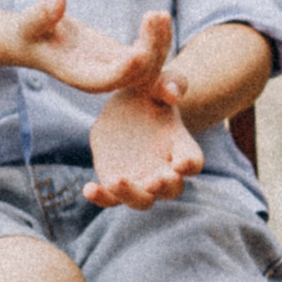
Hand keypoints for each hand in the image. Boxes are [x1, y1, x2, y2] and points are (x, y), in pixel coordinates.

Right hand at [20, 0, 176, 100]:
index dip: (122, 70)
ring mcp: (113, 69)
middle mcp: (99, 78)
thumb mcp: (30, 22)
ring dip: (158, 43)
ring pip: (146, 67)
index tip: (138, 52)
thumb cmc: (30, 31)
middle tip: (155, 17)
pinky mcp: (120, 57)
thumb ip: (43, 15)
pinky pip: (146, 54)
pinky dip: (155, 38)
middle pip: (133, 76)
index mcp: (77, 75)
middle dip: (149, 50)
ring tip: (161, 14)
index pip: (104, 80)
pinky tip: (160, 15)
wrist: (35, 39)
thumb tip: (57, 1)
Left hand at [86, 83, 203, 208]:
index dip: (190, 165)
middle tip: (152, 180)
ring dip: (132, 195)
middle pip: (172, 190)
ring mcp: (140, 180)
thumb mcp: (159, 80)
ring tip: (116, 180)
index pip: (193, 162)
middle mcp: (164, 169)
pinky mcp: (115, 183)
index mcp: (180, 146)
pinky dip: (102, 198)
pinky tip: (89, 188)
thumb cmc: (150, 93)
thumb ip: (171, 82)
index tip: (181, 163)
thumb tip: (171, 93)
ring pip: (142, 201)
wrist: (125, 107)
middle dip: (164, 187)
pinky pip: (111, 199)